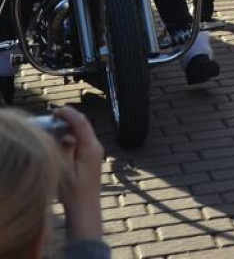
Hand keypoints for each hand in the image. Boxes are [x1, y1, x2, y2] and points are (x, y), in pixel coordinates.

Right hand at [53, 106, 104, 242]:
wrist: (85, 208)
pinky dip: (71, 138)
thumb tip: (62, 134)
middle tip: (52, 118)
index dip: (68, 114)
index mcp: (90, 148)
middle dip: (67, 120)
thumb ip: (63, 149)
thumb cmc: (73, 192)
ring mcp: (95, 152)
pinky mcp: (91, 157)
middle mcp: (96, 147)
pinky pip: (81, 141)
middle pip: (83, 126)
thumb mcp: (63, 169)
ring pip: (82, 133)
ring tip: (53, 129)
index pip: (81, 123)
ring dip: (68, 129)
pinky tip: (60, 142)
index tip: (55, 111)